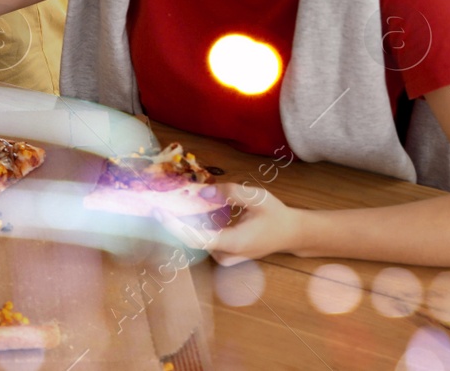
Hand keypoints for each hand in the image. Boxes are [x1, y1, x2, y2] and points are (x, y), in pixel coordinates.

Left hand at [156, 183, 301, 265]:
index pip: (197, 238)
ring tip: (173, 205)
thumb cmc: (275, 214)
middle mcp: (227, 255)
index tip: (158, 213)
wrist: (291, 233)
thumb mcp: (257, 197)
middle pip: (192, 240)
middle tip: (158, 203)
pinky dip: (196, 225)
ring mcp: (226, 258)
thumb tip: (202, 192)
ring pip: (198, 240)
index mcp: (235, 242)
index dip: (175, 227)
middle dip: (175, 222)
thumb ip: (230, 192)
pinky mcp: (225, 254)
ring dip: (186, 223)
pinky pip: (204, 240)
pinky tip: (193, 210)